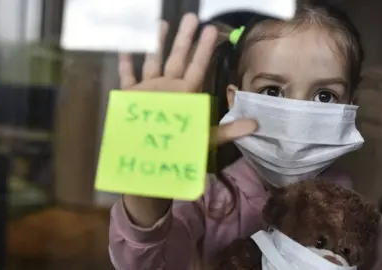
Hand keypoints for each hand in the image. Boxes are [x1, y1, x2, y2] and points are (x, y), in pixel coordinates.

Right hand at [118, 13, 257, 146]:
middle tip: (190, 17)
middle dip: (183, 38)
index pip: (197, 67)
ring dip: (156, 44)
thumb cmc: (179, 148)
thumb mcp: (206, 139)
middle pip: (177, 58)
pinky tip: (125, 47)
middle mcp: (169, 88)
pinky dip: (126, 63)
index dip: (204, 49)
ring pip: (153, 62)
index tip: (210, 30)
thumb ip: (229, 130)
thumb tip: (256, 124)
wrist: (152, 159)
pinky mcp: (132, 96)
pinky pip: (128, 77)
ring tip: (159, 24)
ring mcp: (150, 90)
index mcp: (186, 93)